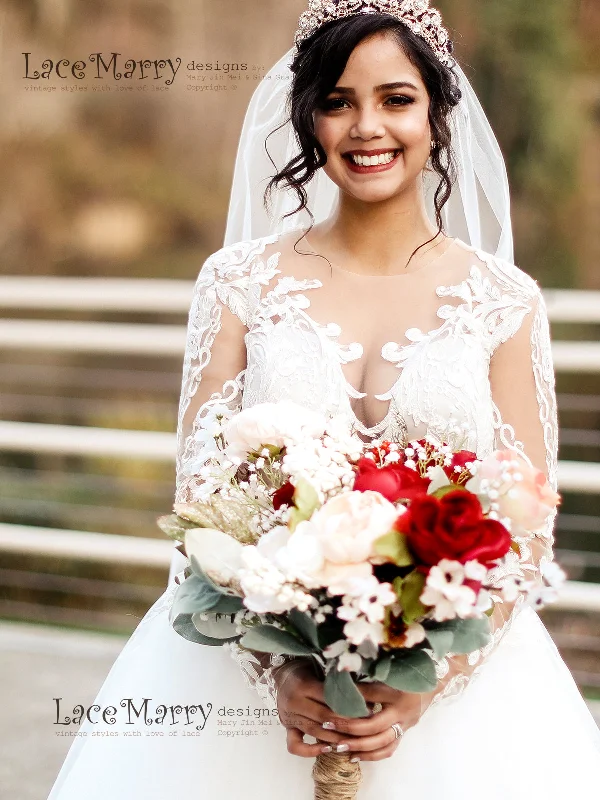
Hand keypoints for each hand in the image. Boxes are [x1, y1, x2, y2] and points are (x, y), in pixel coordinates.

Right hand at [274, 659, 363, 757]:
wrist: (282, 671)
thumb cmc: (307, 666)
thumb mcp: (321, 667)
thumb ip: (338, 680)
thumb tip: (366, 693)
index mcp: (304, 684)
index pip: (330, 699)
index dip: (350, 705)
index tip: (368, 710)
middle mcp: (294, 701)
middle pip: (324, 717)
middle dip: (346, 724)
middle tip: (365, 728)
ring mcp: (289, 716)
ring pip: (314, 731)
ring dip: (335, 738)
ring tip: (353, 739)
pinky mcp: (286, 727)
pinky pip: (295, 745)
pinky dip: (310, 751)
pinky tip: (327, 749)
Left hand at [275, 661, 435, 761]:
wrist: (436, 680)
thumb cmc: (408, 669)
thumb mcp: (390, 667)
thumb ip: (369, 671)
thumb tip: (341, 672)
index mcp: (396, 688)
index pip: (370, 694)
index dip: (350, 696)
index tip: (329, 697)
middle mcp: (401, 709)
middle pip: (374, 725)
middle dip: (349, 727)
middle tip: (328, 724)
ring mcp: (405, 724)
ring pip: (381, 742)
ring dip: (358, 746)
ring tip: (337, 746)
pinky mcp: (405, 732)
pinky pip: (389, 749)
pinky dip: (370, 755)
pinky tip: (353, 756)